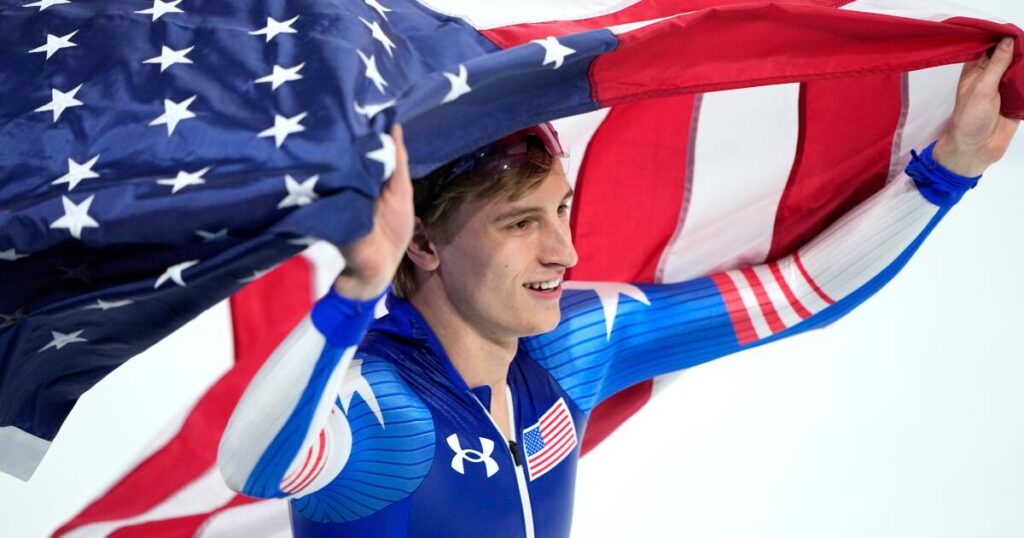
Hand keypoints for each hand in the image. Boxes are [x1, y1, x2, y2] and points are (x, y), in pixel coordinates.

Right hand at [335, 124, 413, 299]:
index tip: (354, 101)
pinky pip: (325, 185)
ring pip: (334, 165)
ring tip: (329, 126)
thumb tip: (394, 126)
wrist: (377, 268)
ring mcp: (336, 191)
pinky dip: (328, 174)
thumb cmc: (393, 230)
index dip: (359, 127)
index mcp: (367, 174)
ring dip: (334, 152)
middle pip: (345, 152)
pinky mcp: (327, 205)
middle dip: (343, 135)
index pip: (361, 144)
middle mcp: (349, 178)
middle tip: (336, 107)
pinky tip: (326, 157)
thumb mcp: (400, 191)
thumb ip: (398, 160)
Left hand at [934, 37, 1020, 176]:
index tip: (1014, 30)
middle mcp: (991, 76)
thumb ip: (996, 65)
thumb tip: (1008, 40)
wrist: (975, 149)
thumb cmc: (970, 118)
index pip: (990, 47)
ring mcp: (1005, 87)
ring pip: (1020, 69)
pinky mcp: (1017, 100)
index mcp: (976, 71)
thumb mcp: (982, 88)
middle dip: (1020, 49)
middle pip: (1009, 56)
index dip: (1001, 38)